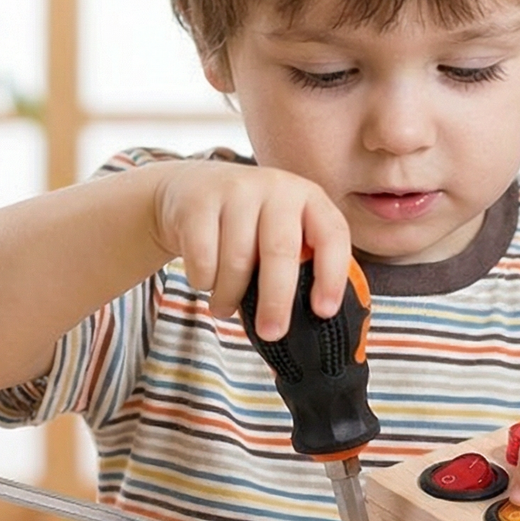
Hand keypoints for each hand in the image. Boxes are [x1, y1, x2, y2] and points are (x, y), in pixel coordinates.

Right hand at [152, 161, 352, 340]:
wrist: (188, 190)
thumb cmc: (246, 226)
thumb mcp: (279, 234)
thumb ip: (297, 267)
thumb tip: (306, 330)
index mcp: (309, 198)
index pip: (331, 236)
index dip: (331, 276)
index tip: (324, 312)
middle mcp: (276, 188)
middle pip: (280, 251)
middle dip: (277, 300)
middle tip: (272, 332)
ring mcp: (236, 190)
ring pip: (237, 260)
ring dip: (230, 296)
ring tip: (225, 307)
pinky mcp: (198, 202)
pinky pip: (204, 258)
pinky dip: (204, 281)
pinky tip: (206, 281)